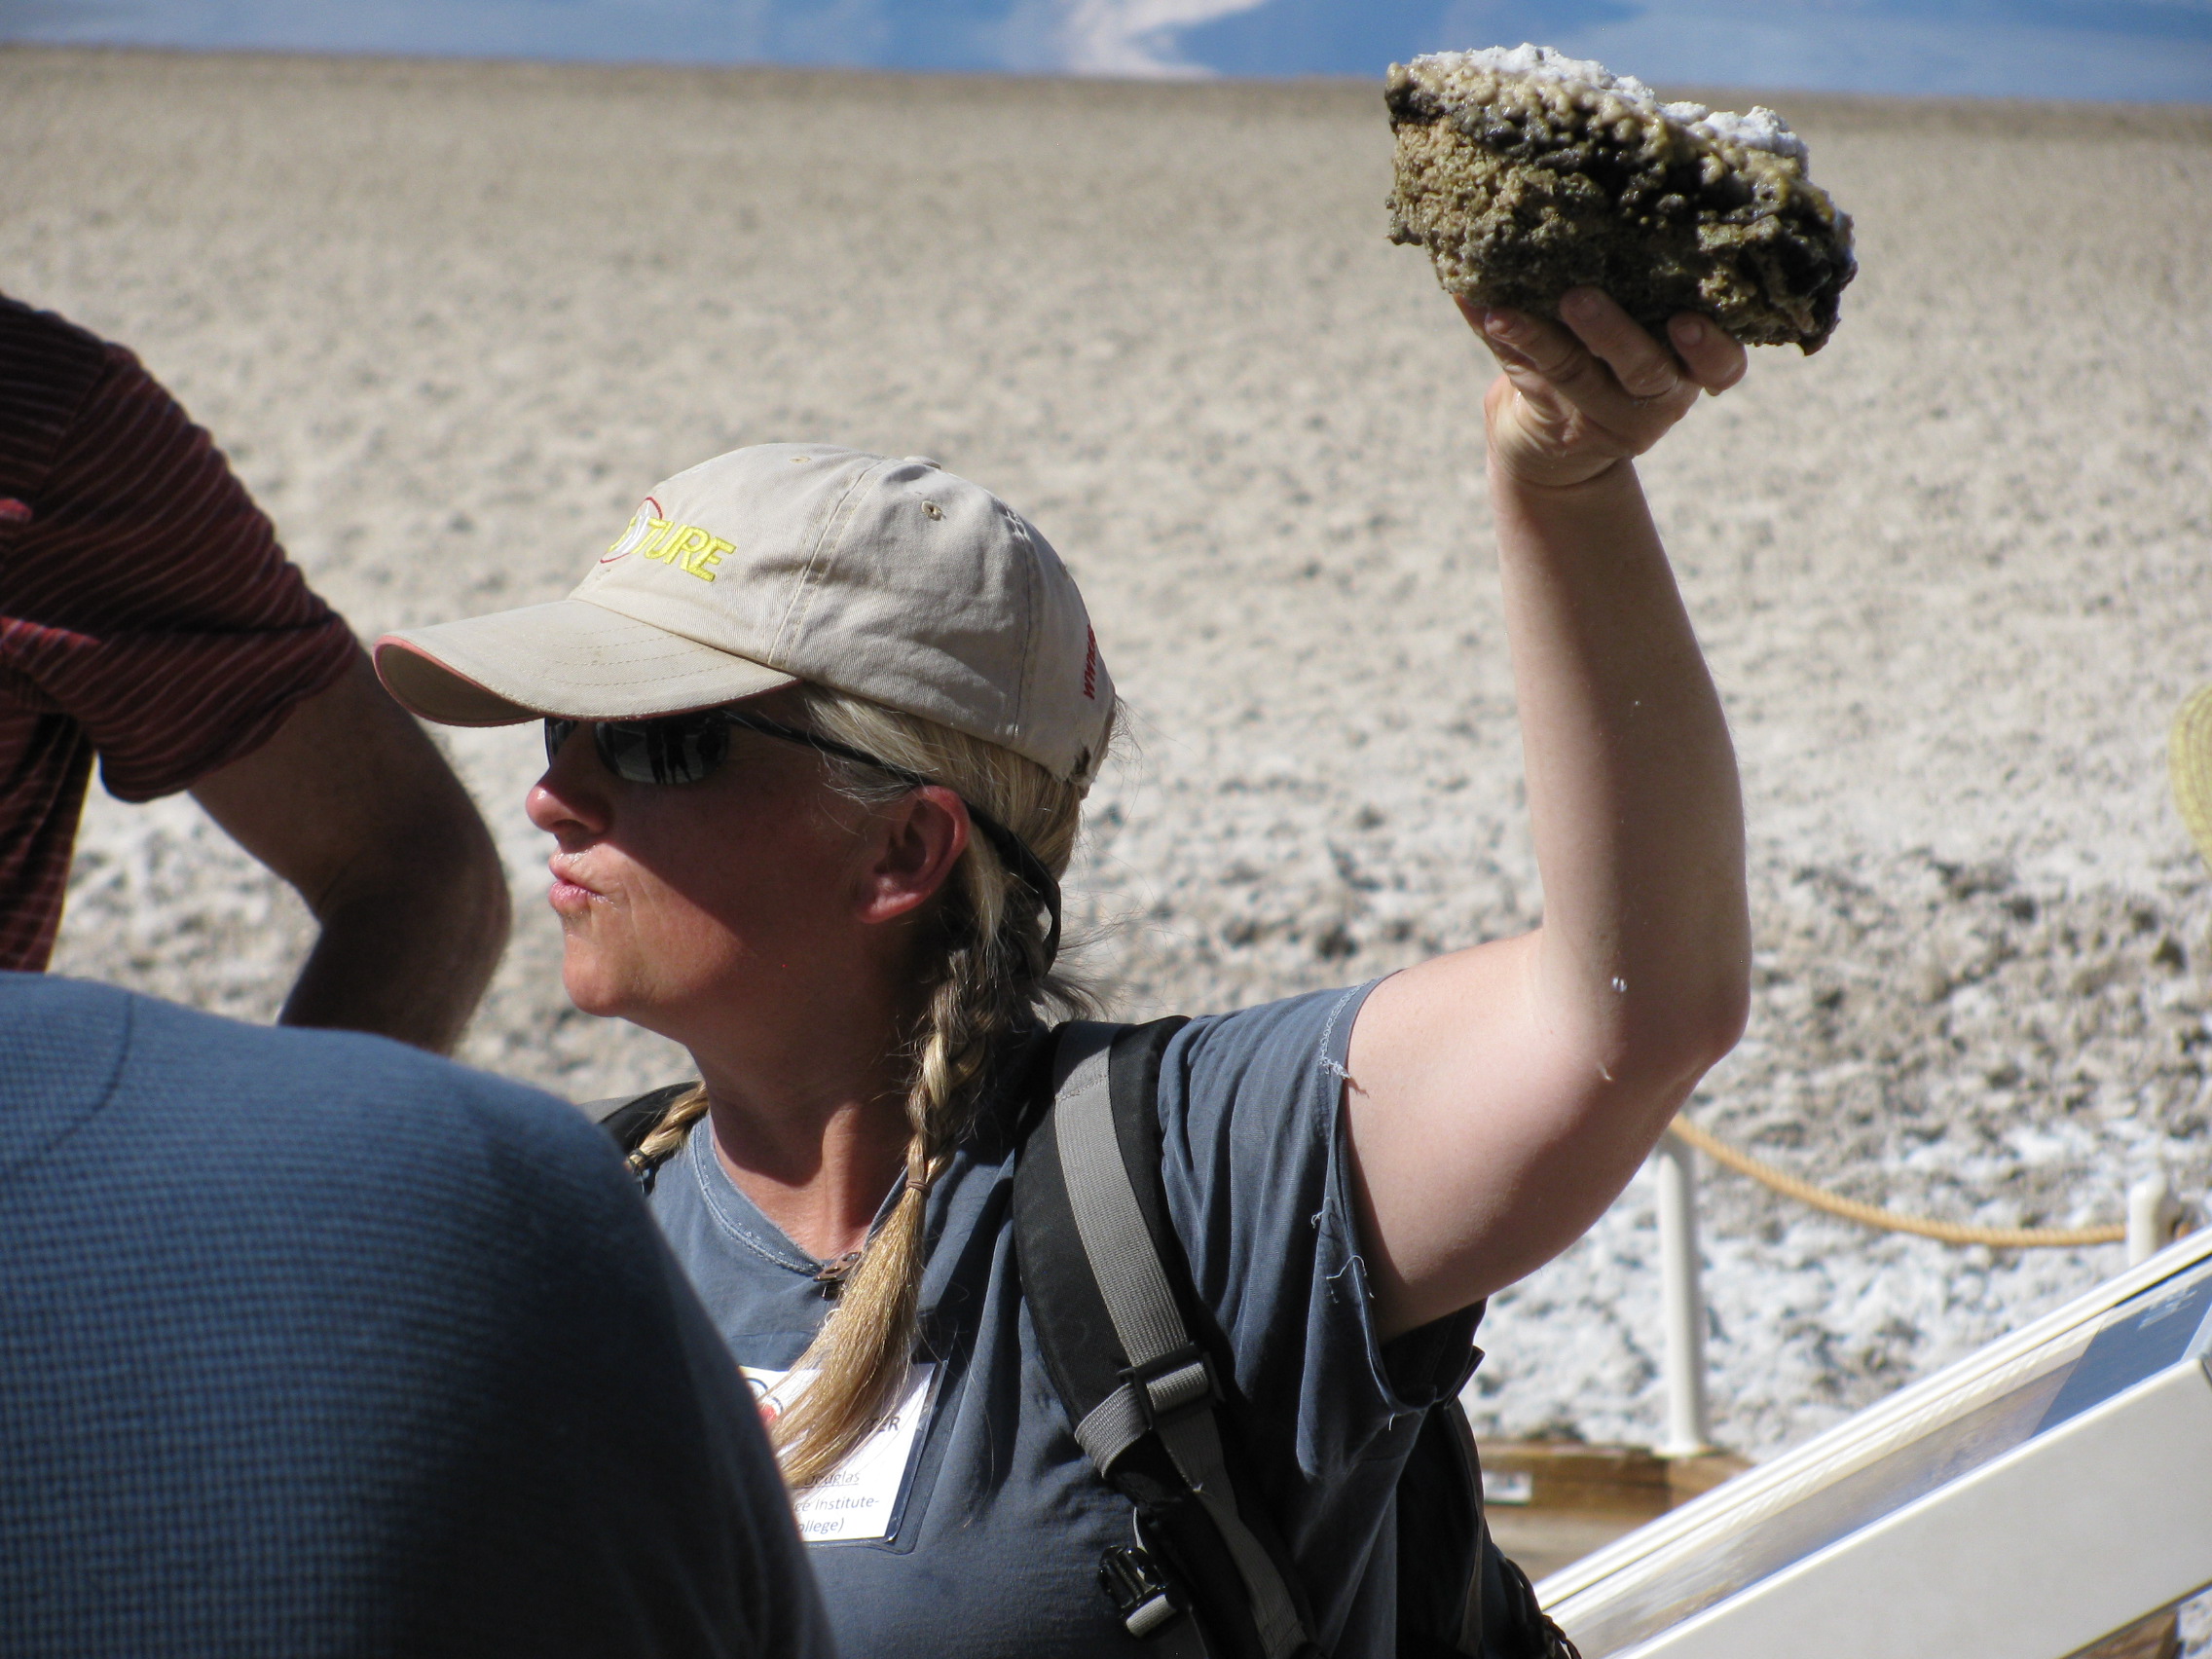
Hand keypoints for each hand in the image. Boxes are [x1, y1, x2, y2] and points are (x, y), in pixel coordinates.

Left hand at [1459, 288, 1746, 489]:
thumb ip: (1638, 275)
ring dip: (1540, 338)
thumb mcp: (1641, 325)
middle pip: (1644, 371)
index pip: (1722, 365)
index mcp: (1688, 367)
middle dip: (1612, 334)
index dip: (1711, 348)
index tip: (1686, 321)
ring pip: (1577, 376)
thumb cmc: (1615, 357)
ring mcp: (1602, 416)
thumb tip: (1616, 178)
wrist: (1558, 449)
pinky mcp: (1555, 424)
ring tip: (1507, 312)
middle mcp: (1654, 397)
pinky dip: (1502, 337)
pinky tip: (1481, 310)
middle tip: (1578, 298)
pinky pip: (1527, 375)